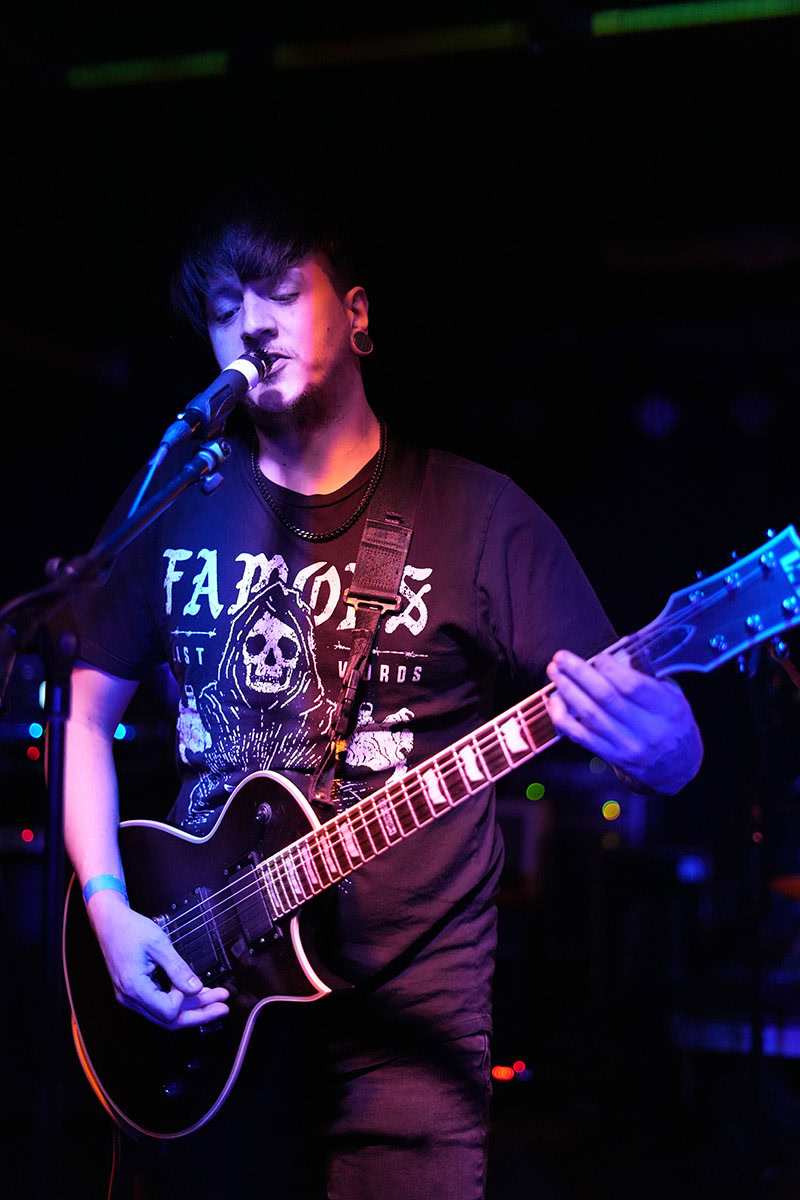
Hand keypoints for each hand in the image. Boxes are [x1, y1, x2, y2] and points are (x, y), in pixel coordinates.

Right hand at [87, 890, 229, 1028]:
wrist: (109, 922)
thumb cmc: (130, 929)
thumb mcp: (159, 944)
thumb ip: (178, 968)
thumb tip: (197, 988)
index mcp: (134, 987)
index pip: (168, 1011)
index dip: (185, 1000)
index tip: (193, 983)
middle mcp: (130, 998)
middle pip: (169, 1019)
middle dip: (199, 1014)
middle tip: (223, 1007)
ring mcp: (130, 997)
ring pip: (165, 1012)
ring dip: (191, 1006)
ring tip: (216, 997)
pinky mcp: (134, 992)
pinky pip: (159, 1002)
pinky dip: (179, 999)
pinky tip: (197, 993)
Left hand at [545, 648, 702, 794]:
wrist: (677, 767)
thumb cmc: (673, 724)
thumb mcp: (674, 697)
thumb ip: (647, 678)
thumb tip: (615, 658)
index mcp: (668, 710)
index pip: (633, 686)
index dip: (610, 668)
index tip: (597, 657)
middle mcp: (648, 730)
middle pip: (606, 697)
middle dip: (579, 673)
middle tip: (561, 658)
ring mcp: (628, 746)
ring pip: (590, 715)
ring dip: (567, 691)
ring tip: (555, 673)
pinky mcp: (612, 757)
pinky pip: (580, 736)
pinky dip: (563, 718)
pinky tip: (555, 701)